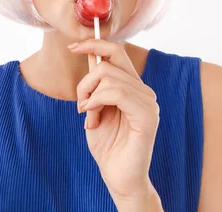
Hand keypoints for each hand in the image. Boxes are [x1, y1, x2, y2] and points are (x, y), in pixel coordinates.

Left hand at [69, 39, 159, 200]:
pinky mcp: (147, 116)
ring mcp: (148, 102)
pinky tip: (91, 118)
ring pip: (108, 77)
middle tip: (81, 104)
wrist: (118, 177)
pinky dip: (97, 102)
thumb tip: (89, 52)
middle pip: (108, 62)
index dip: (94, 44)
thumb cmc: (107, 145)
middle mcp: (144, 90)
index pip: (117, 51)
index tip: (72, 47)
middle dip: (86, 80)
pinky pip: (117, 93)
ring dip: (89, 96)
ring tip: (88, 116)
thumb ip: (96, 82)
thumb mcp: (95, 107)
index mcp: (133, 86)